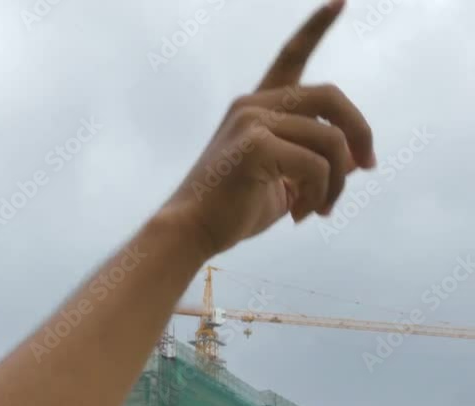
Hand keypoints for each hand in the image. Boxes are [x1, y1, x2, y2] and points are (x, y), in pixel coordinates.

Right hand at [161, 0, 374, 257]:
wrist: (192, 231)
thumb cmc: (231, 210)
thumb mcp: (284, 182)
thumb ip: (315, 162)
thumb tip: (355, 158)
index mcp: (255, 108)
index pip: (291, 56)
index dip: (317, 26)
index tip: (340, 1)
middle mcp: (252, 105)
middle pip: (332, 97)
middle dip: (360, 133)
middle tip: (365, 168)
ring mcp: (251, 121)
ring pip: (331, 142)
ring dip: (337, 183)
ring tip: (320, 209)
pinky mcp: (254, 144)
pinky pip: (317, 166)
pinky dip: (320, 194)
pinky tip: (301, 214)